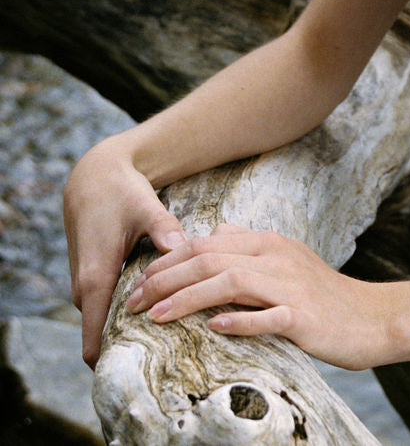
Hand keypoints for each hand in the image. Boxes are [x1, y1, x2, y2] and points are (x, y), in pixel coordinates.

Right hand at [64, 139, 186, 367]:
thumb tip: (182, 247)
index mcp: (96, 279)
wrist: (93, 177)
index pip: (95, 341)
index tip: (149, 372)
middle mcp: (86, 289)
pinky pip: (109, 308)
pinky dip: (132, 312)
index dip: (116, 362)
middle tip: (180, 352)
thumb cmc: (121, 192)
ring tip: (178, 332)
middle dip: (136, 348)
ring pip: (108, 323)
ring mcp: (87, 286)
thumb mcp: (146, 207)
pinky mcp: (94, 279)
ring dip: (136, 329)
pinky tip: (165, 308)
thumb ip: (165, 229)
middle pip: (105, 338)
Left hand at [124, 224, 391, 370]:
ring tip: (155, 316)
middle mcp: (277, 258)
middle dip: (164, 279)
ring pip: (230, 283)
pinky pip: (268, 316)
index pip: (206, 243)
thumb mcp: (288, 259)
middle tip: (133, 301)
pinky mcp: (304, 317)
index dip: (166, 261)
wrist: (372, 317)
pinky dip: (239, 321)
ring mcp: (291, 287)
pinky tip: (214, 328)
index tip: (139, 282)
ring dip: (187, 298)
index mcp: (269, 243)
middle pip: (210, 259)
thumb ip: (250, 245)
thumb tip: (216, 229)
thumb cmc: (324, 294)